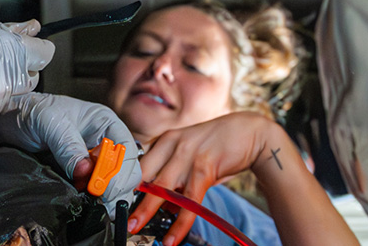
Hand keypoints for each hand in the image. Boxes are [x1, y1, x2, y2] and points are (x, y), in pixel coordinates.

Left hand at [0, 93, 142, 215]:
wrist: (8, 122)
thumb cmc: (31, 112)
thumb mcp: (49, 122)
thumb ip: (67, 146)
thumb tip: (85, 171)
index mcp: (105, 123)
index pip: (126, 150)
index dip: (120, 171)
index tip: (103, 187)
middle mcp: (104, 142)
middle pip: (127, 171)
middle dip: (116, 188)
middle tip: (97, 199)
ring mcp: (94, 161)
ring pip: (115, 185)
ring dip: (106, 197)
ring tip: (90, 202)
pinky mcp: (82, 176)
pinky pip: (97, 192)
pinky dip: (94, 201)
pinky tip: (84, 202)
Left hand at [128, 112, 278, 244]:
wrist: (251, 133)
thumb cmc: (218, 144)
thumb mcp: (190, 154)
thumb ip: (175, 175)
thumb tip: (163, 205)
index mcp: (165, 140)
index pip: (137, 162)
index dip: (125, 183)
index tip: (115, 200)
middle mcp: (172, 144)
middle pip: (144, 175)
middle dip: (130, 199)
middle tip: (121, 218)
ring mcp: (187, 154)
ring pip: (162, 188)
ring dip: (147, 211)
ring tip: (136, 227)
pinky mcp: (204, 167)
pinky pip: (189, 200)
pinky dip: (180, 221)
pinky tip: (172, 236)